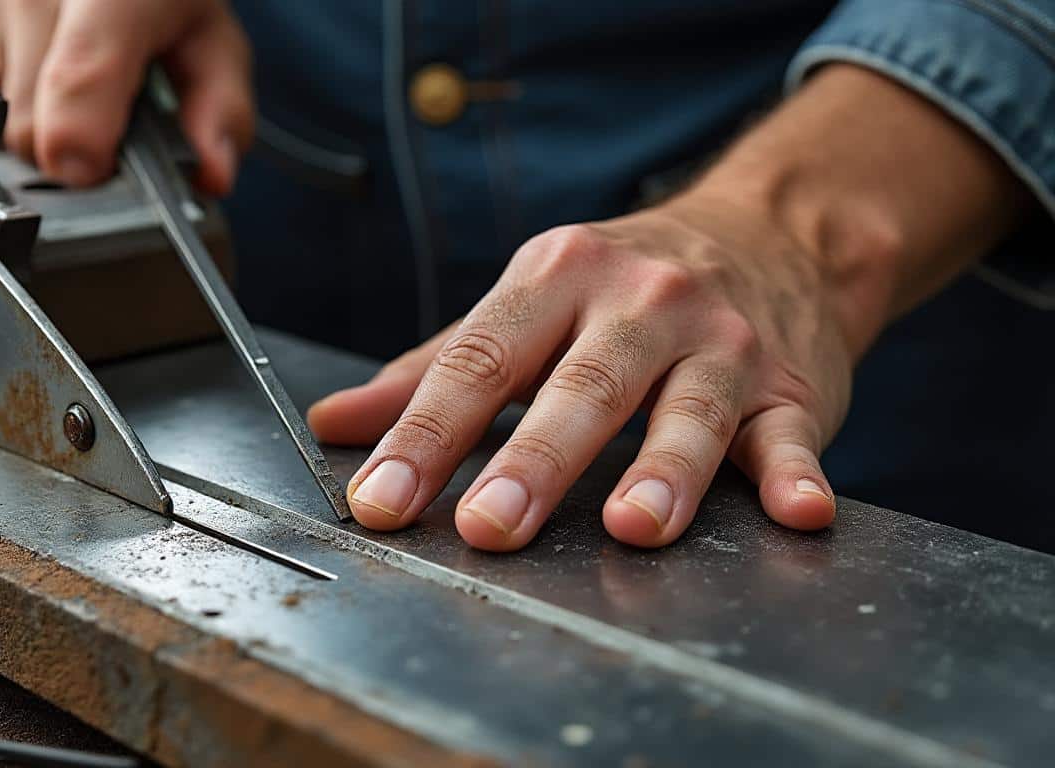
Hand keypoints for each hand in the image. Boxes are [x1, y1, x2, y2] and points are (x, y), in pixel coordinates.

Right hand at [0, 0, 253, 192]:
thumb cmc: (158, 1)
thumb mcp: (210, 45)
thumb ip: (220, 113)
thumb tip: (209, 174)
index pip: (81, 77)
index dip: (81, 141)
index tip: (90, 172)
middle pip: (30, 128)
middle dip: (68, 150)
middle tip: (105, 125)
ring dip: (34, 128)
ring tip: (70, 91)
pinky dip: (0, 105)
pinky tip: (35, 78)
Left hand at [309, 65, 1029, 550]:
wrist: (771, 234)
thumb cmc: (621, 288)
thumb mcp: (526, 305)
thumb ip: (435, 369)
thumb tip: (334, 424)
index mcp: (557, 276)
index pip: (480, 360)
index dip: (425, 433)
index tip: (379, 500)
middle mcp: (641, 302)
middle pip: (583, 386)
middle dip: (535, 458)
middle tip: (489, 526)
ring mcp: (720, 343)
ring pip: (690, 409)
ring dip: (665, 470)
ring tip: (633, 526)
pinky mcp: (789, 386)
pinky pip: (790, 432)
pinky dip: (799, 471)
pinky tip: (799, 510)